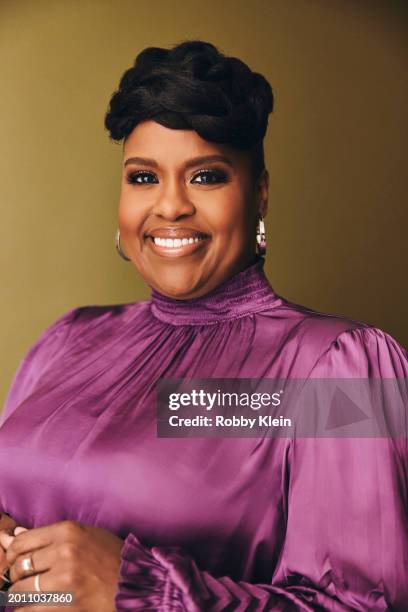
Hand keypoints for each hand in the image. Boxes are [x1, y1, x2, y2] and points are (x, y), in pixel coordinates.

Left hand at [0, 520, 123, 610]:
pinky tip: (41, 606)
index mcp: (69, 531)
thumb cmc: (112, 557)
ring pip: (20, 592)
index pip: (21, 542)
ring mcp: (65, 579)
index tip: (17, 563)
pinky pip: (30, 610)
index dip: (13, 555)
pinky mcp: (67, 603)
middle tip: (27, 581)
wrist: (136, 582)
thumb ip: (52, 536)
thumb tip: (14, 537)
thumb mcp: (86, 535)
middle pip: (19, 568)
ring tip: (35, 595)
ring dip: (23, 596)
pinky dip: (30, 610)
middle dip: (18, 578)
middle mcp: (65, 551)